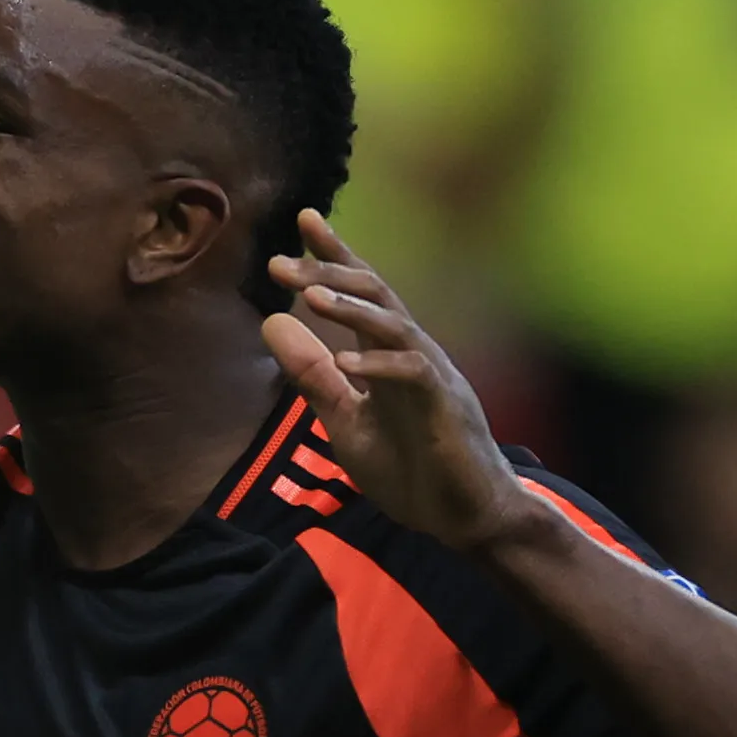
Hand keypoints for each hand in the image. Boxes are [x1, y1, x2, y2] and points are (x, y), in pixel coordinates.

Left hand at [260, 210, 534, 552]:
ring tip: (310, 295)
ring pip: (395, 325)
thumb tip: (271, 324)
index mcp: (388, 355)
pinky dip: (379, 365)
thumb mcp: (345, 419)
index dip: (334, 256)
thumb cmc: (411, 467)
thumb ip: (313, 375)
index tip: (304, 220)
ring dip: (353, 308)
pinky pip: (413, 374)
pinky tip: (346, 362)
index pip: (360, 294)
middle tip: (282, 260)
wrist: (465, 517)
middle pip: (375, 296)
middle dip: (331, 272)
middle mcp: (414, 354)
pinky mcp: (446, 408)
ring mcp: (433, 377)